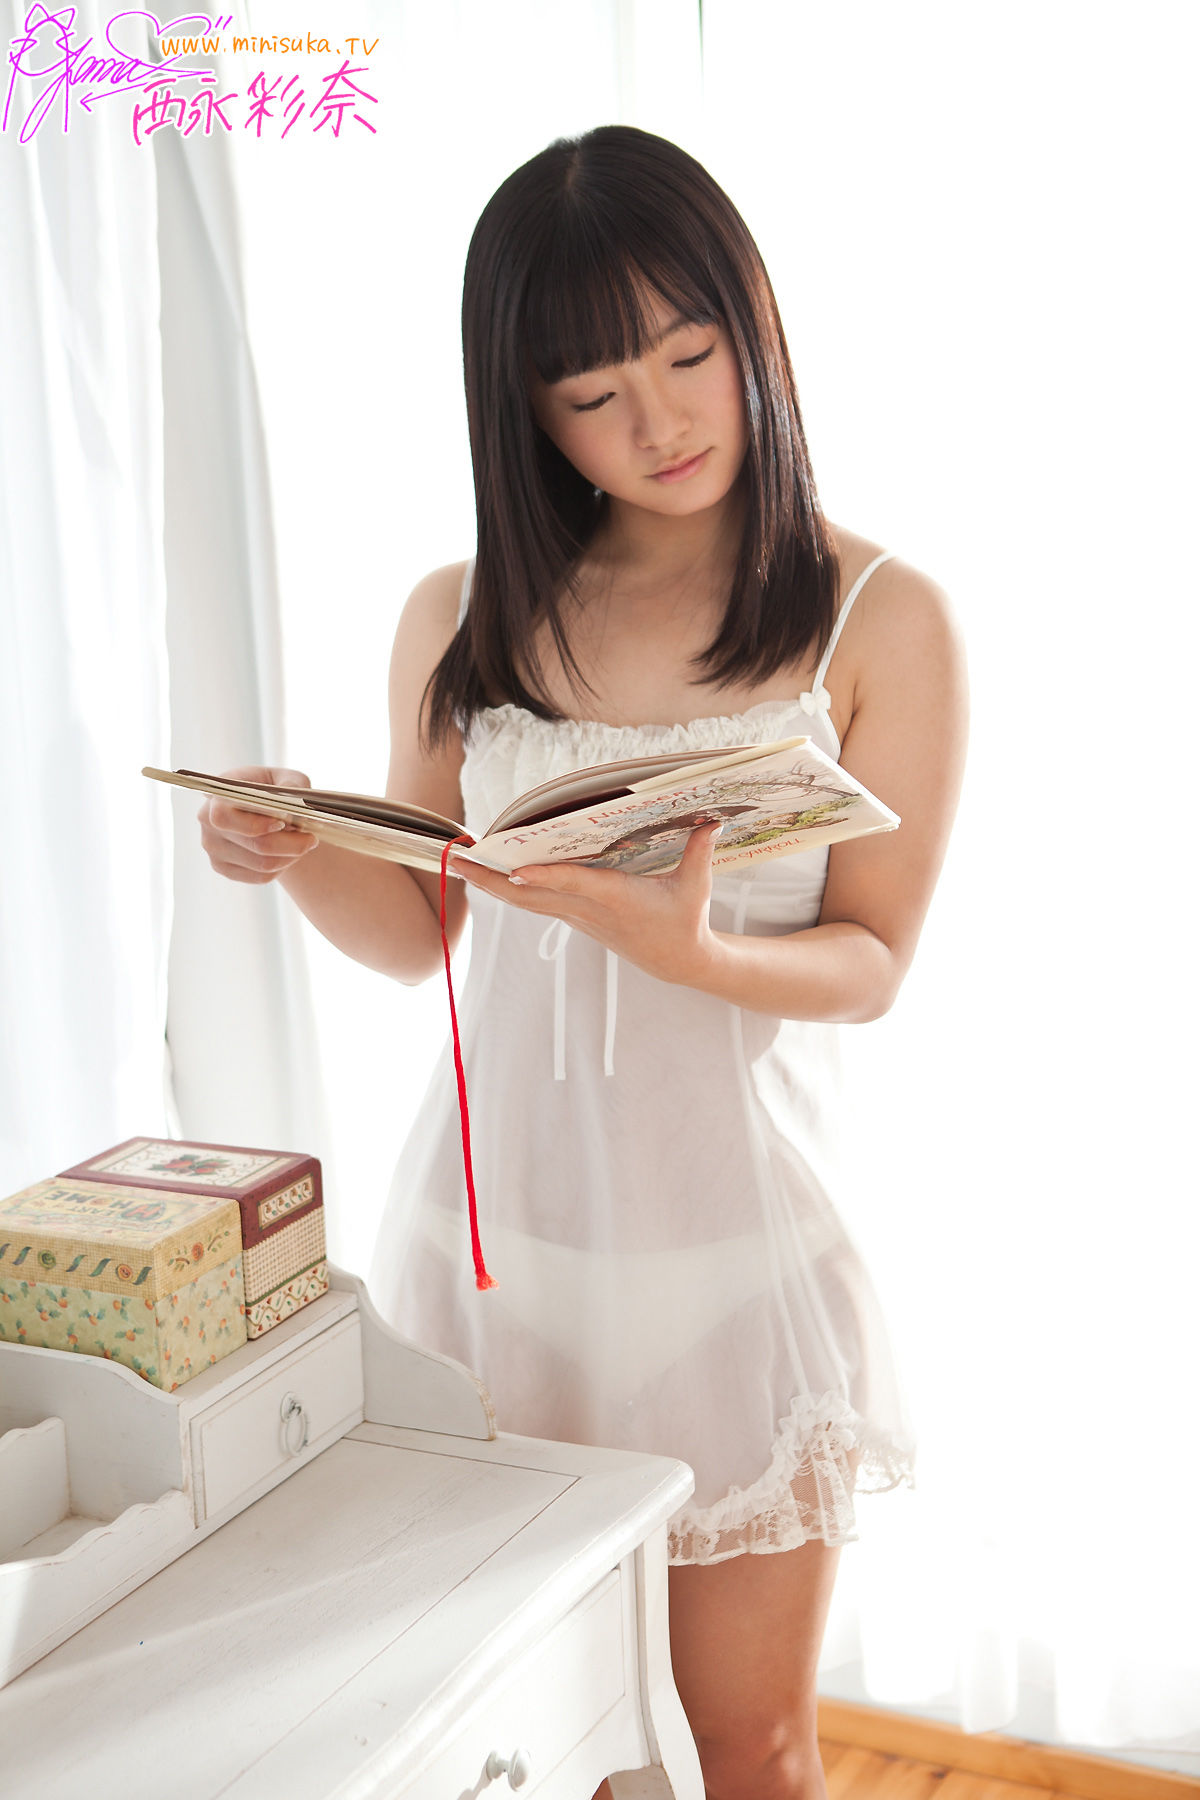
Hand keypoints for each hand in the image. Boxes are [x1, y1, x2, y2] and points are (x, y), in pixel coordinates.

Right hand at [197, 766, 318, 884]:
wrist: (262, 808)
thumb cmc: (273, 789)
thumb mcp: (286, 778)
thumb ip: (293, 784)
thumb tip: (297, 800)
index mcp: (216, 795)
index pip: (224, 817)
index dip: (256, 824)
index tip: (285, 822)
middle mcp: (208, 823)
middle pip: (255, 845)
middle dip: (290, 844)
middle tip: (312, 839)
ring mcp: (214, 849)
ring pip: (262, 865)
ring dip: (290, 856)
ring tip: (303, 843)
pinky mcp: (223, 868)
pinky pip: (260, 877)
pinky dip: (281, 867)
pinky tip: (288, 853)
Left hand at [449, 822, 723, 987]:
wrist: (677, 962)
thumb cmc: (686, 920)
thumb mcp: (697, 887)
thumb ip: (699, 851)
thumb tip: (711, 817)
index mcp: (616, 899)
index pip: (576, 885)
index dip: (546, 878)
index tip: (516, 870)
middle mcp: (588, 909)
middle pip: (530, 895)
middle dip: (491, 879)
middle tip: (456, 861)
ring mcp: (577, 916)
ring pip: (525, 901)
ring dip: (490, 883)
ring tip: (458, 863)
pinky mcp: (574, 917)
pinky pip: (533, 901)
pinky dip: (508, 887)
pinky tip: (488, 873)